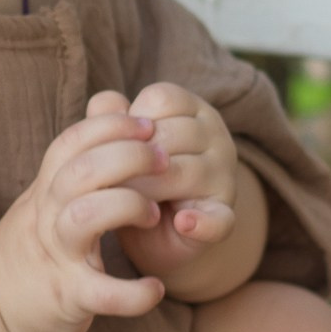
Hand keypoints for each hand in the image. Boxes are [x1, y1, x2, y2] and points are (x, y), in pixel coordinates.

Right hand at [0, 107, 168, 331]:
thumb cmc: (26, 258)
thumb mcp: (41, 206)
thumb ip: (70, 168)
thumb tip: (102, 114)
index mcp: (43, 193)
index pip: (71, 142)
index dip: (110, 126)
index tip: (148, 125)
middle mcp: (45, 218)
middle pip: (81, 170)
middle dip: (130, 157)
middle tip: (164, 162)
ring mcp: (54, 258)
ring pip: (85, 217)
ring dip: (128, 207)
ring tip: (153, 215)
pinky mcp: (66, 298)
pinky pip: (102, 292)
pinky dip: (133, 293)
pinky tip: (154, 289)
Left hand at [107, 83, 239, 284]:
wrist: (153, 232)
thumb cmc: (136, 177)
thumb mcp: (119, 145)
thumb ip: (108, 119)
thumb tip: (105, 105)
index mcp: (192, 110)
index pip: (161, 98)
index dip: (129, 123)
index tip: (116, 147)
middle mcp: (216, 137)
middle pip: (172, 134)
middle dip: (132, 160)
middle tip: (109, 182)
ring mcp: (224, 177)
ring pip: (188, 172)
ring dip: (149, 190)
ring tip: (127, 203)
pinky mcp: (224, 216)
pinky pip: (220, 218)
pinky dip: (203, 222)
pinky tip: (183, 223)